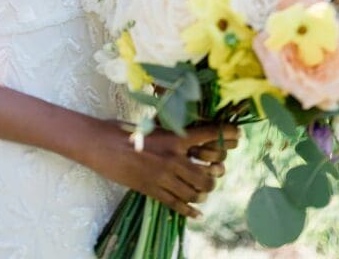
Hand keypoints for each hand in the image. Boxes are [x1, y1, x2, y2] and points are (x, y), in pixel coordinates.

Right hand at [77, 119, 240, 218]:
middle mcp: (173, 158)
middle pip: (207, 173)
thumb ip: (170, 133)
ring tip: (203, 190)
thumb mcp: (150, 126)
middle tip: (214, 174)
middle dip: (214, 176)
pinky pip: (177, 205)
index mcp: (173, 136)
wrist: (100, 145)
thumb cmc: (123, 130)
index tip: (238, 136)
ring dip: (202, 193)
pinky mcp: (152, 191)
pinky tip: (196, 212)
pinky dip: (190, 210)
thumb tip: (188, 137)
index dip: (226, 135)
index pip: (208, 135)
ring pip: (195, 192)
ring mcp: (163, 177)